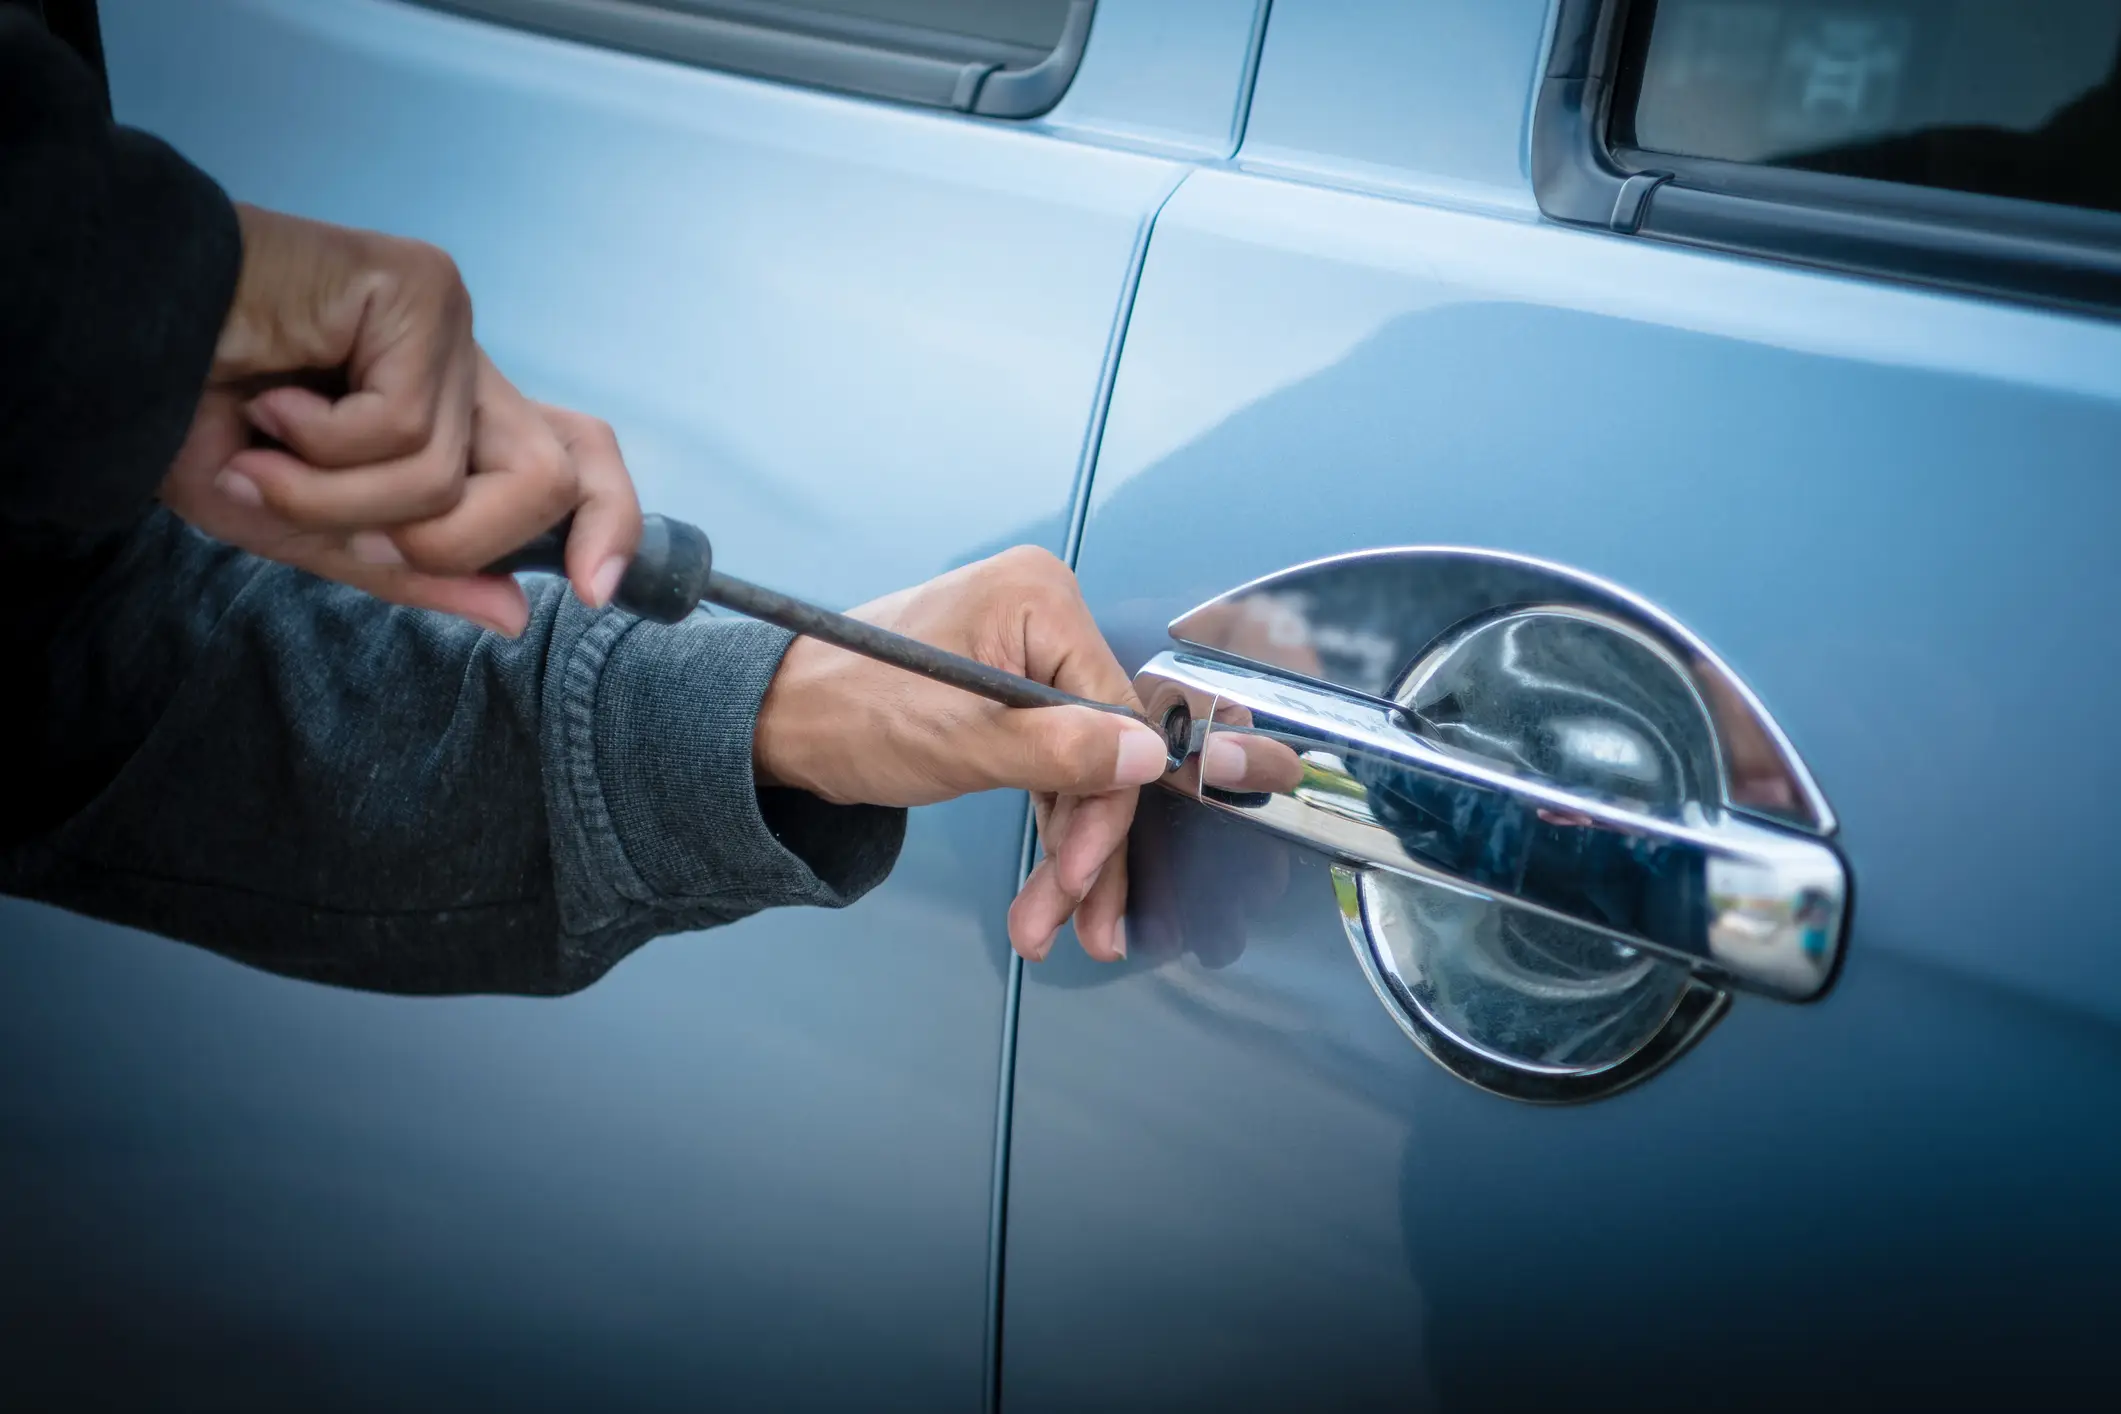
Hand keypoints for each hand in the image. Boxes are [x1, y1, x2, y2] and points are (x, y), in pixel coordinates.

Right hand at [158, 205, 639, 628]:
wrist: (116, 348)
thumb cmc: (195, 421)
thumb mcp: (308, 532)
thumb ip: (411, 572)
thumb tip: (516, 612)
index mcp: (453, 421)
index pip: (578, 459)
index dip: (611, 521)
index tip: (595, 590)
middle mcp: (465, 370)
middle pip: (554, 476)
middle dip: (454, 543)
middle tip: (360, 537)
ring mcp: (447, 326)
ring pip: (461, 475)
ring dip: (347, 504)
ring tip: (272, 456)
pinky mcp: (419, 289)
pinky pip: (408, 427)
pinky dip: (323, 447)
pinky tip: (271, 402)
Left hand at [753, 547, 1171, 963]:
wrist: (773, 719)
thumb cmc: (847, 711)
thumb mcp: (963, 742)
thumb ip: (1061, 752)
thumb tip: (1148, 757)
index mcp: (1041, 601)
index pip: (1112, 717)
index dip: (1104, 807)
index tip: (1084, 879)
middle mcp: (1042, 617)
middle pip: (1096, 749)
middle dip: (1084, 848)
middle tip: (1075, 924)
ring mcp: (1024, 654)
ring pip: (1074, 770)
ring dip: (1066, 853)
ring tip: (1046, 924)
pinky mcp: (1005, 693)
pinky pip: (1045, 764)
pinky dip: (1045, 827)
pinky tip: (1045, 889)